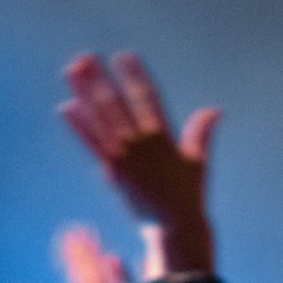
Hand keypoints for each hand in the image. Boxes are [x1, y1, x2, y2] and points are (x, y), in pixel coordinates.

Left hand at [61, 53, 218, 271]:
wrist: (174, 226)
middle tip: (84, 57)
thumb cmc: (187, 195)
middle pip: (117, 103)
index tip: (124, 57)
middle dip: (99, 79)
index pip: (147, 98)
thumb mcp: (198, 160)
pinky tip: (66, 107)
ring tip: (72, 72)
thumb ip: (201, 133)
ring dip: (84, 94)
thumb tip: (216, 110)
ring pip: (101, 118)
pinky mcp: (113, 171)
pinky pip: (92, 144)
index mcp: (163, 136)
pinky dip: (79, 126)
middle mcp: (142, 143)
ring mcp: (126, 156)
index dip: (135, 76)